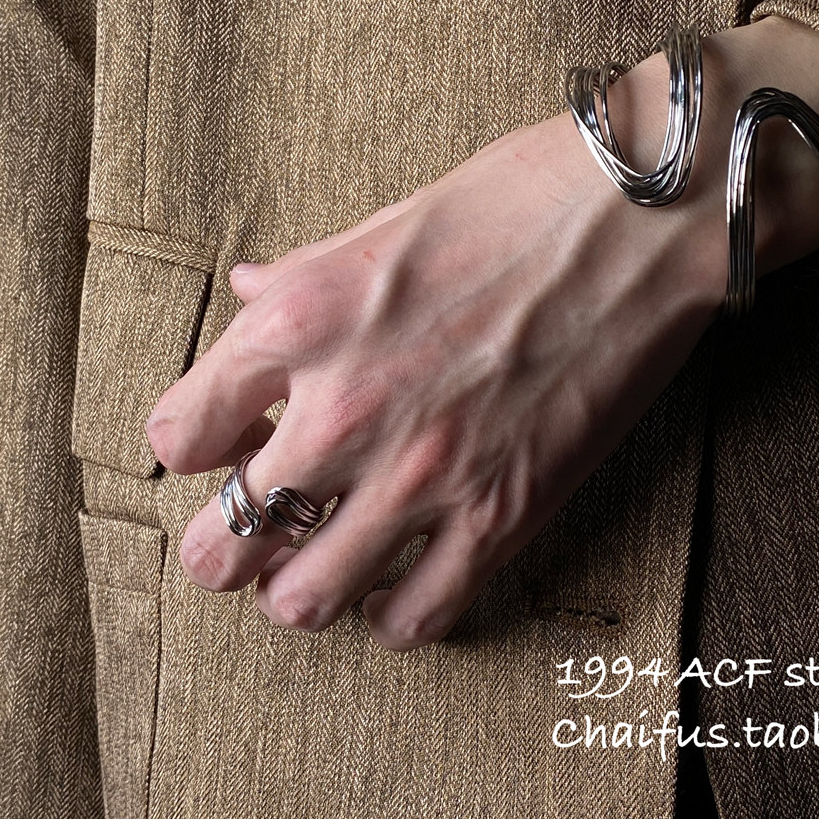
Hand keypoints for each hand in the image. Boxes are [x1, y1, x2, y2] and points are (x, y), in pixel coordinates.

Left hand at [145, 15, 818, 649]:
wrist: (639, 220)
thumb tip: (248, 293)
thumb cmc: (513, 201)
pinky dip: (392, 612)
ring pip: (302, 603)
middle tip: (254, 527)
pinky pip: (413, 618)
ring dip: (299, 589)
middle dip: (224, 546)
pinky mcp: (501, 516)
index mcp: (299, 325)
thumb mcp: (382, 223)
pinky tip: (402, 575)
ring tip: (323, 559)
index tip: (223, 442)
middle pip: (219, 548)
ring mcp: (422, 475)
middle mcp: (344, 411)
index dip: (194, 444)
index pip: (179, 434)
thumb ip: (301, 277)